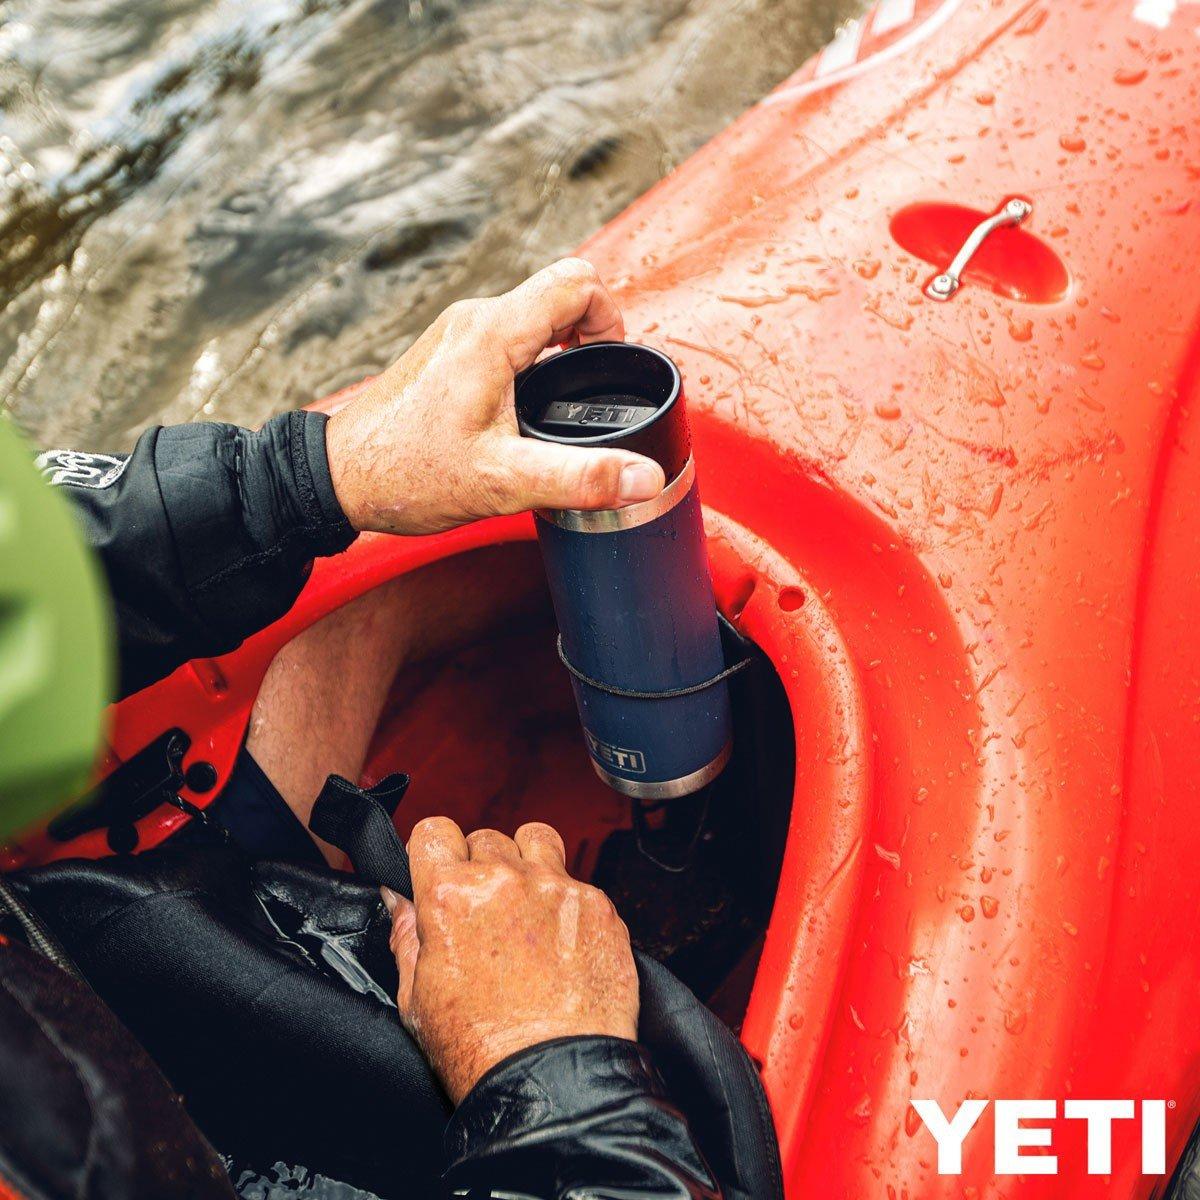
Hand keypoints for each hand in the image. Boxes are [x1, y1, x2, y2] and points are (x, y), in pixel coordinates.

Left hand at [325, 258, 665, 534]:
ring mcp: (456, 333)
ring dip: (560, 352)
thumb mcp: (504, 482)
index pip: (578, 282)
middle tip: (591, 396)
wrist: (337, 479)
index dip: (612, 320)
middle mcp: (473, 320)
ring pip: (532, 318)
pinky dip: (531, 364)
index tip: (610, 370)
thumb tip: (644, 478)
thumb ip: (581, 479)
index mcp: (491, 334)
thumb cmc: (406, 474)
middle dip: (590, 339)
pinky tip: (522, 414)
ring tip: (560, 409)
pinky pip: (506, 337)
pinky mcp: (446, 353)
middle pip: (558, 295)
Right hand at [383, 817, 638, 1103]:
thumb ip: (406, 936)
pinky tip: (561, 940)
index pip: (434, 830)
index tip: (440, 870)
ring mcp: (556, 888)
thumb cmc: (482, 1051)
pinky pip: (578, 880)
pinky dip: (567, 901)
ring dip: (528, 861)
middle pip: (485, 838)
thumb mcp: (416, 999)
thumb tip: (398, 900)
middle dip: (481, 867)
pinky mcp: (598, 906)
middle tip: (484, 909)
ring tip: (526, 903)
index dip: (434, 851)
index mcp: (450, 896)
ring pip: (537, 839)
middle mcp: (504, 880)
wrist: (553, 1084)